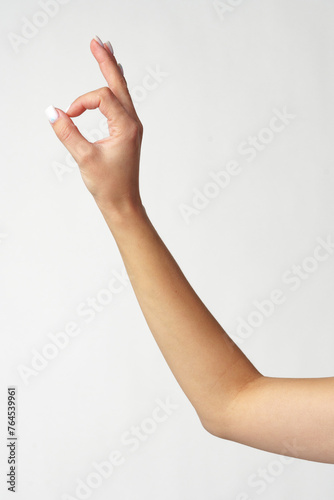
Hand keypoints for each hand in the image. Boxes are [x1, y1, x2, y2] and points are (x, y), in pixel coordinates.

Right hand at [46, 37, 143, 213]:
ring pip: (121, 92)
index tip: (69, 117)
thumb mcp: (85, 158)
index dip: (81, 102)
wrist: (123, 203)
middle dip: (106, 62)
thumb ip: (68, 133)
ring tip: (105, 51)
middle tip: (96, 41)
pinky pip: (121, 103)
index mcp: (127, 126)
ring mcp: (131, 127)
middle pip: (118, 84)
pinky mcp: (127, 133)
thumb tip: (52, 111)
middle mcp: (132, 123)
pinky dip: (114, 88)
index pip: (102, 97)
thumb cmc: (109, 185)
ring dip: (112, 71)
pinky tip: (113, 81)